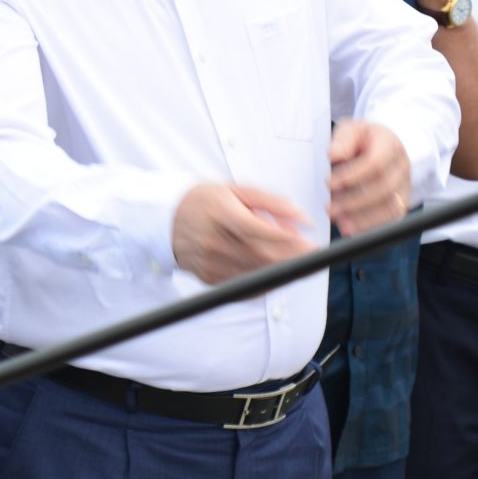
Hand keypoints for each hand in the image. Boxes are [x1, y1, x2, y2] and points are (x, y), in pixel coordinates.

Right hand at [172, 183, 313, 283]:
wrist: (167, 221)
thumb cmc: (206, 202)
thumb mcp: (237, 191)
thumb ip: (272, 202)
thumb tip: (303, 217)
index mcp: (221, 214)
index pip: (259, 231)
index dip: (288, 240)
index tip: (310, 243)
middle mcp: (214, 241)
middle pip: (262, 257)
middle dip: (292, 258)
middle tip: (311, 254)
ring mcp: (210, 264)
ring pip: (257, 275)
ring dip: (282, 272)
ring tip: (295, 261)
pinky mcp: (210, 280)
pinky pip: (245, 287)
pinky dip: (265, 283)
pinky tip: (274, 272)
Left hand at [327, 120, 411, 234]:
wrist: (383, 145)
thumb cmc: (363, 139)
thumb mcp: (351, 130)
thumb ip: (342, 140)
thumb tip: (334, 154)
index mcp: (390, 145)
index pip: (376, 163)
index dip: (352, 176)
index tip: (329, 183)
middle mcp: (402, 167)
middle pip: (384, 189)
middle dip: (355, 202)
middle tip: (330, 208)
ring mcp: (405, 186)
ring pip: (392, 208)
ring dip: (365, 219)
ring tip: (341, 224)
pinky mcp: (402, 203)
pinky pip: (392, 219)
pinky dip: (373, 227)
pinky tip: (354, 230)